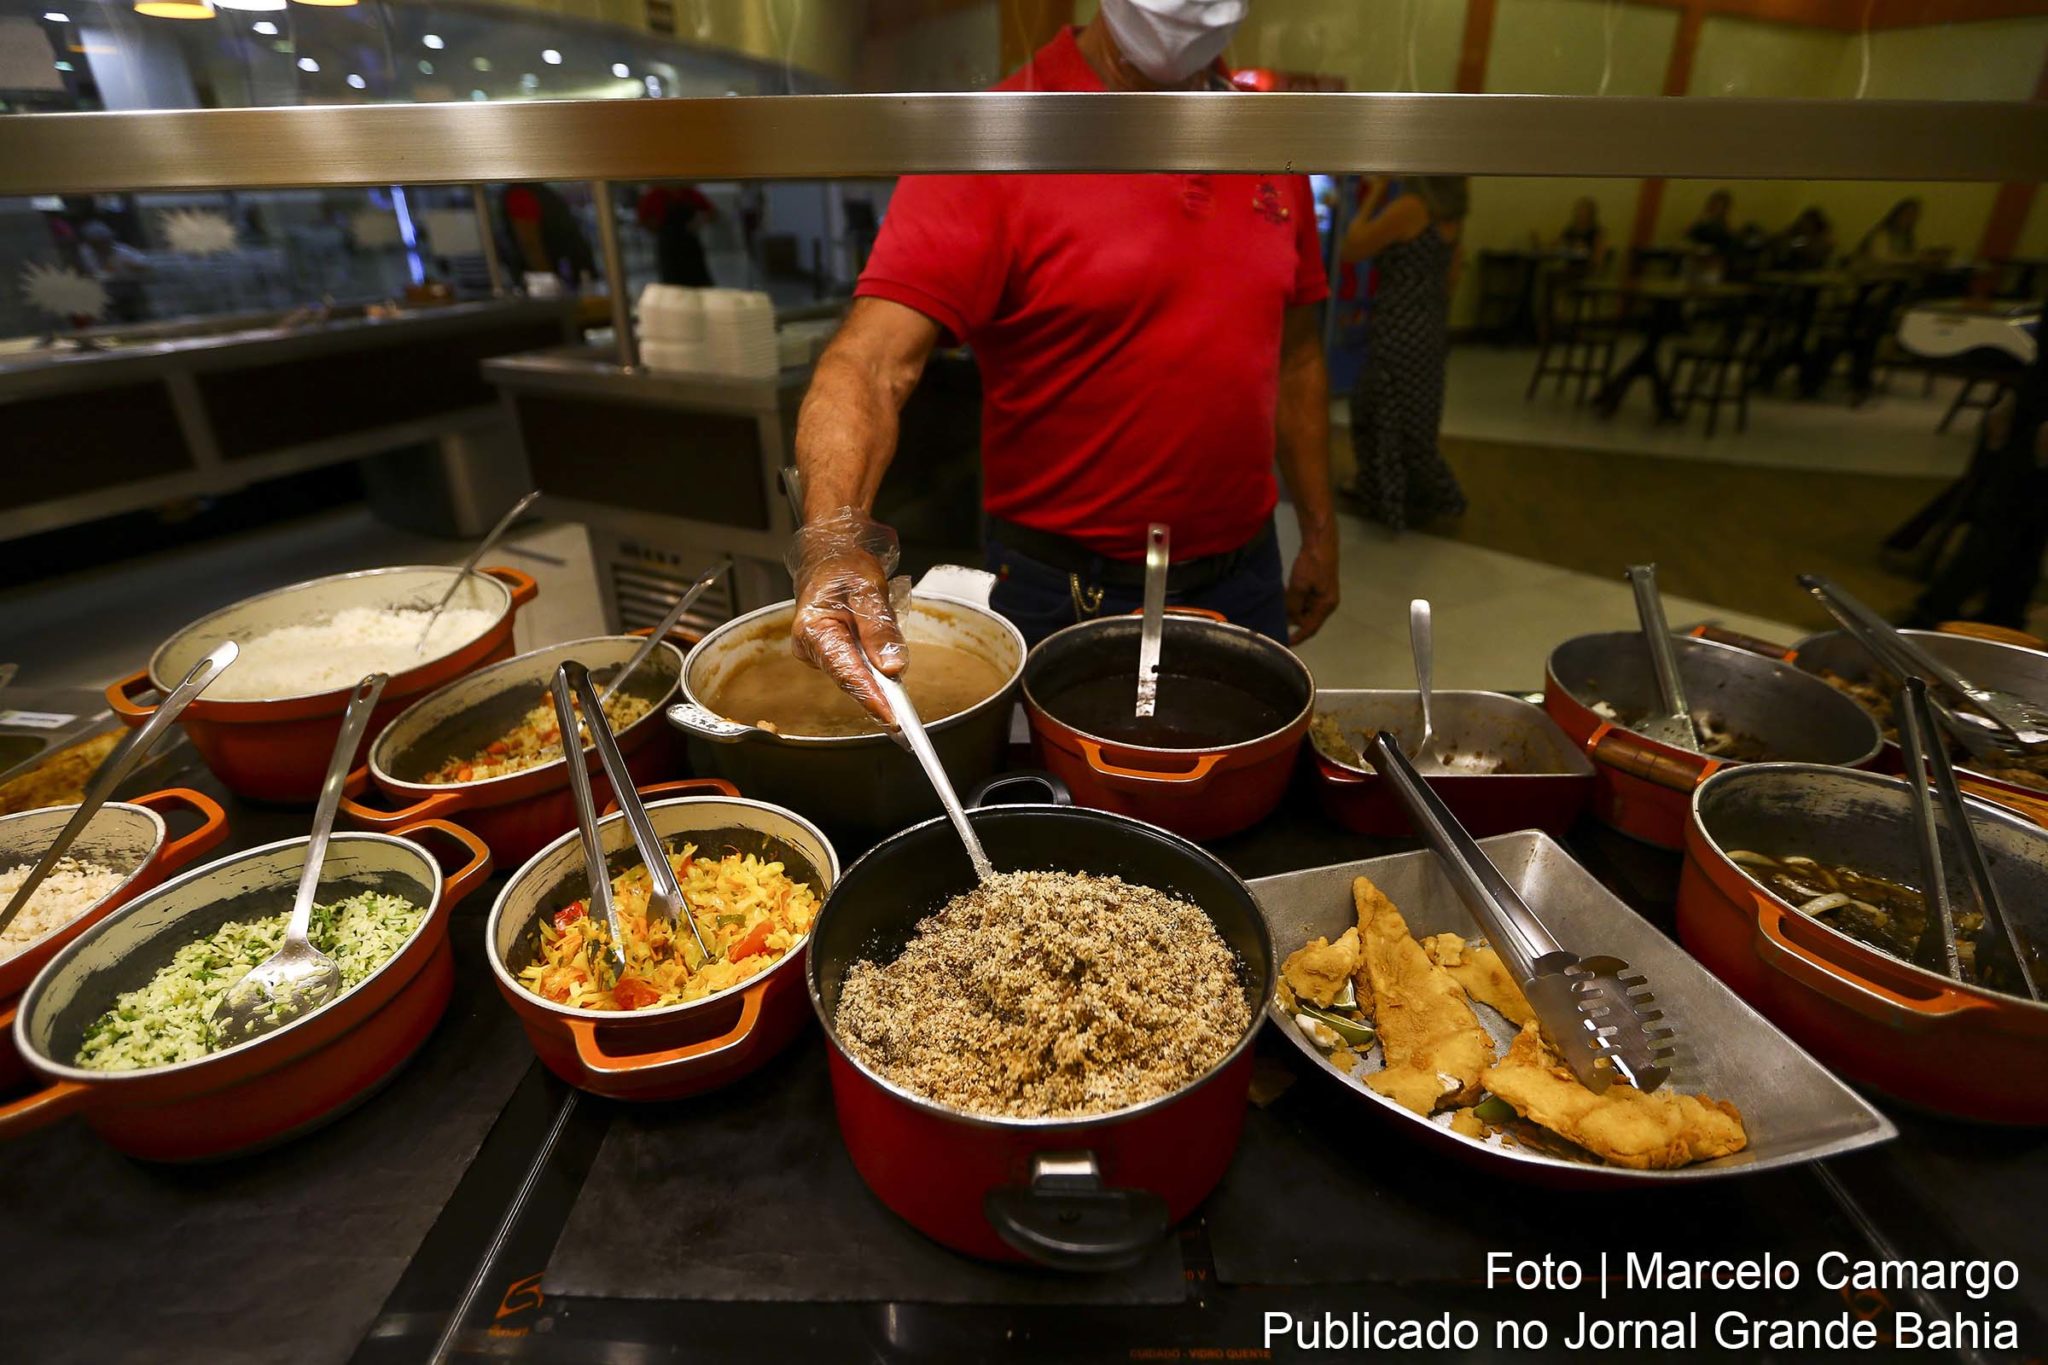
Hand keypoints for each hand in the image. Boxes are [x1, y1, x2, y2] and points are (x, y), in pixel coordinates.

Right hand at [787, 508, 906, 722]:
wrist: (831, 554)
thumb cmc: (845, 566)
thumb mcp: (869, 590)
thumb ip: (880, 629)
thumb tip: (892, 667)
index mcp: (814, 628)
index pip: (846, 671)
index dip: (870, 697)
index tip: (891, 717)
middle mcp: (810, 644)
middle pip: (848, 678)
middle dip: (876, 698)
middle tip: (903, 723)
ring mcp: (817, 650)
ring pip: (853, 675)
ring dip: (876, 687)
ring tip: (899, 705)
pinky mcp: (829, 651)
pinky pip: (854, 668)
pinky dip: (872, 675)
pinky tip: (887, 683)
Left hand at [1286, 520, 1339, 645]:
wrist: (1320, 540)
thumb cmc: (1312, 564)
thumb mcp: (1299, 586)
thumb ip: (1293, 605)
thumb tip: (1288, 620)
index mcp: (1326, 606)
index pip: (1310, 628)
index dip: (1298, 637)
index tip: (1284, 643)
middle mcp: (1327, 603)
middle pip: (1308, 619)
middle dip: (1292, 621)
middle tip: (1274, 623)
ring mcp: (1323, 594)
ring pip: (1305, 608)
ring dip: (1292, 609)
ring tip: (1276, 610)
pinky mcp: (1318, 585)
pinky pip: (1305, 599)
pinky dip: (1294, 600)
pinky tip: (1283, 597)